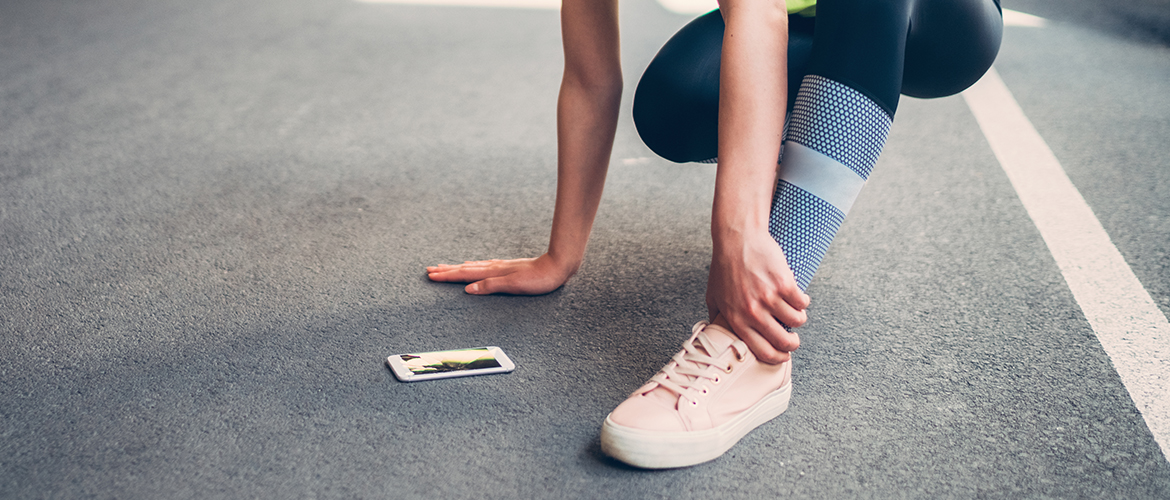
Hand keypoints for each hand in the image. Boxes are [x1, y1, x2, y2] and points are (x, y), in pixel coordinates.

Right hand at [426, 253, 574, 294]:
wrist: (557, 266)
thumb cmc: (539, 278)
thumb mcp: (514, 285)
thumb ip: (490, 286)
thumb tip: (468, 289)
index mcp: (493, 272)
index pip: (464, 274)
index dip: (447, 275)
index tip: (431, 275)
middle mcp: (494, 267)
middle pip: (465, 269)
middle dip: (447, 270)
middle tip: (430, 270)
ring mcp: (500, 267)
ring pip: (472, 267)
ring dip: (457, 268)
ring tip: (444, 267)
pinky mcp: (507, 268)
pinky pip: (483, 266)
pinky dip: (472, 267)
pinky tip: (473, 266)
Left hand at [706, 231, 809, 363]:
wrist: (736, 240)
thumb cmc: (724, 267)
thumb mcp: (713, 296)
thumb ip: (716, 317)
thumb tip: (715, 334)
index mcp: (737, 320)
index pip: (763, 351)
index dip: (777, 358)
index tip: (784, 356)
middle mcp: (754, 312)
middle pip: (784, 341)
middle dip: (793, 344)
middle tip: (794, 339)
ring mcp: (770, 298)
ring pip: (797, 321)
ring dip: (799, 319)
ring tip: (795, 312)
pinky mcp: (784, 284)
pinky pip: (802, 302)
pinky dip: (803, 302)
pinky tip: (799, 297)